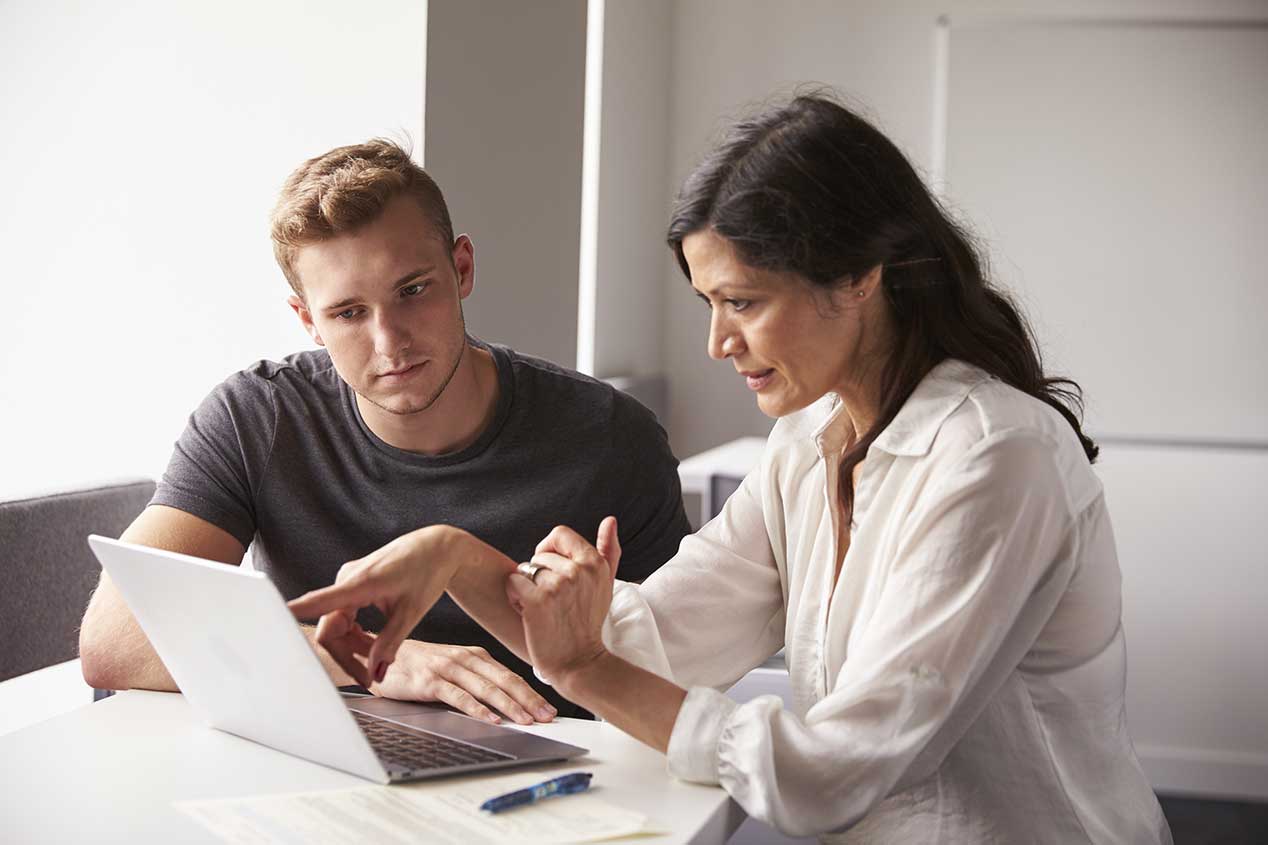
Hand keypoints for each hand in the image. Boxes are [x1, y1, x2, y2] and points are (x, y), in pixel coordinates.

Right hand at [288, 525, 462, 687]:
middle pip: (329, 628)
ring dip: (351, 647)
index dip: (294, 614)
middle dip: (346, 656)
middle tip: (369, 678)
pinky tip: (371, 644)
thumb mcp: (412, 612)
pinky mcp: (352, 585)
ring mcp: (347, 581)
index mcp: (361, 582)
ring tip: (376, 661)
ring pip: (335, 625)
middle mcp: (347, 579)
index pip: (319, 602)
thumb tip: (375, 673)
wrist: (437, 548)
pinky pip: (342, 616)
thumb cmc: (427, 572)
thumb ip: (390, 643)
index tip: (270, 620)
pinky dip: (354, 634)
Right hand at [373, 640, 556, 724]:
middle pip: (505, 681)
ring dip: (510, 706)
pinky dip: (477, 708)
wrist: (378, 657)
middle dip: (529, 700)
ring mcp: (448, 668)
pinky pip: (458, 696)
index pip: (510, 675)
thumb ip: (474, 680)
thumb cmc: (416, 665)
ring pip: (486, 688)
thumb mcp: (451, 668)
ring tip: (527, 720)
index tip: (548, 708)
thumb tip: (504, 703)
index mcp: (474, 655)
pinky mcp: (429, 680)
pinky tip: (490, 719)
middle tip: (548, 717)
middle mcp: (465, 658)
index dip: (532, 693)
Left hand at [506, 516, 620, 685]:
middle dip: (538, 575)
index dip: (550, 549)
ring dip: (526, 587)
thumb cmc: (588, 622)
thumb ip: (609, 550)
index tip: (552, 571)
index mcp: (595, 563)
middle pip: (540, 555)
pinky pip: (513, 582)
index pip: (559, 534)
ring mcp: (558, 585)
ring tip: (541, 608)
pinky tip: (527, 612)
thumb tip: (610, 519)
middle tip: (550, 600)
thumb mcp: (606, 584)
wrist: (579, 662)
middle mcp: (578, 570)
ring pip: (525, 569)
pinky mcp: (537, 601)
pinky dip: (514, 596)